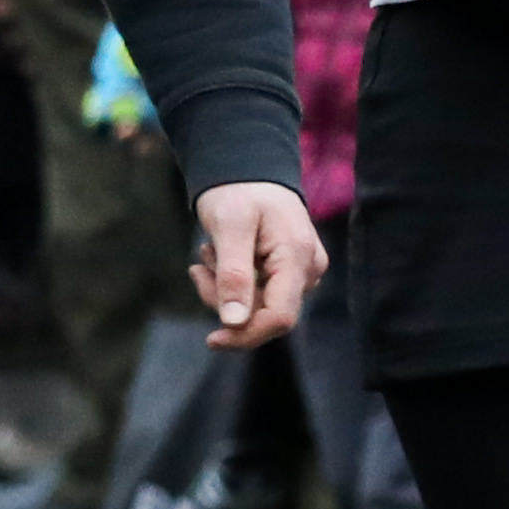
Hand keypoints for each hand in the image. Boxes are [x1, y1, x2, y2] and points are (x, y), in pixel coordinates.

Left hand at [190, 181, 324, 349]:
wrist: (248, 168)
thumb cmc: (238, 191)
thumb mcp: (229, 227)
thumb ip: (233, 274)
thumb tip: (234, 323)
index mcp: (297, 255)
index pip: (279, 317)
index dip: (246, 334)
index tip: (211, 339)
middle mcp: (308, 269)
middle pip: (265, 314)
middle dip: (225, 299)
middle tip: (199, 266)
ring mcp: (302, 272)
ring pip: (258, 307)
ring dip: (224, 289)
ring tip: (209, 252)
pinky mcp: (291, 273)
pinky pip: (258, 295)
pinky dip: (231, 283)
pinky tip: (219, 256)